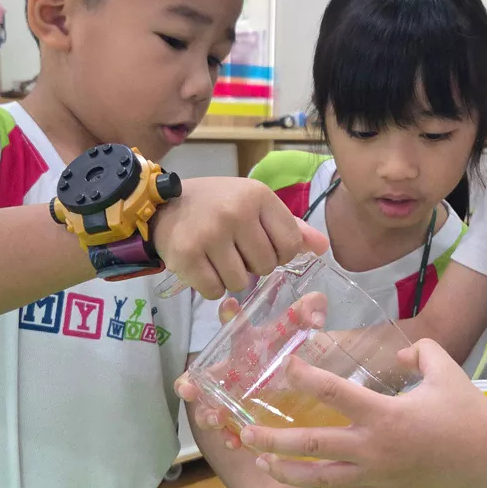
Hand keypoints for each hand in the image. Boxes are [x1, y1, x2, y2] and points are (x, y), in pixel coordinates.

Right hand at [151, 176, 327, 298]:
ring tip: (217, 257)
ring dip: (231, 277)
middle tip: (234, 250)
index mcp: (258, 196)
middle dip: (254, 265)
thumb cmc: (216, 205)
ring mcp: (210, 234)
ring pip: (241, 282)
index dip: (280, 253)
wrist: (163, 205)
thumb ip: (290, 226)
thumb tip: (323, 248)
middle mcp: (236, 212)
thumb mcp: (254, 204)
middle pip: (266, 266)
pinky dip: (210, 286)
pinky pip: (214, 291)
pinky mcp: (187, 255)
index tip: (262, 244)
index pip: (291, 244)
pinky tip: (203, 266)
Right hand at [176, 292, 327, 445]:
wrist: (321, 384)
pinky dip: (230, 439)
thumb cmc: (305, 352)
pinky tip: (237, 443)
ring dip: (208, 415)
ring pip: (211, 410)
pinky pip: (232, 434)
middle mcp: (236, 372)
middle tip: (189, 390)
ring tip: (218, 419)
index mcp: (248, 344)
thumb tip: (315, 316)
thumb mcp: (309, 331)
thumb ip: (312, 310)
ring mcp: (237, 400)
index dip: (228, 315)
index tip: (228, 306)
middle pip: (203, 379)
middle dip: (189, 384)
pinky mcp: (247, 423)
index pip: (234, 326)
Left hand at [240, 339, 486, 487]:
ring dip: (287, 470)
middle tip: (244, 432)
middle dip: (273, 439)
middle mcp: (374, 449)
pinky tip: (301, 476)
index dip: (304, 376)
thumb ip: (417, 353)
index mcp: (385, 414)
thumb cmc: (468, 411)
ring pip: (320, 478)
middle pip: (312, 445)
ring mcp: (377, 476)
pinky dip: (318, 483)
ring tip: (261, 462)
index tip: (285, 365)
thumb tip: (398, 356)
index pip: (333, 393)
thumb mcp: (443, 368)